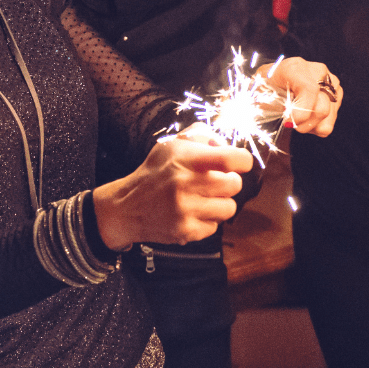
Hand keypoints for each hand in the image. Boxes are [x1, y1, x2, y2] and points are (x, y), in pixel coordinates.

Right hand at [93, 125, 251, 251]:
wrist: (126, 207)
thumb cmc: (155, 173)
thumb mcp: (172, 145)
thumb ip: (202, 135)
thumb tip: (226, 142)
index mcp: (187, 160)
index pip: (234, 159)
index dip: (242, 161)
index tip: (238, 164)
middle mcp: (186, 184)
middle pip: (235, 185)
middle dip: (227, 183)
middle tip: (212, 183)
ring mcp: (186, 210)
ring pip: (229, 208)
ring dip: (219, 203)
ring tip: (201, 199)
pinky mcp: (186, 231)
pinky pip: (215, 227)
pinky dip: (206, 221)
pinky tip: (191, 213)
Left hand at [262, 56, 339, 136]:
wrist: (275, 79)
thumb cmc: (266, 86)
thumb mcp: (261, 93)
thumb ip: (274, 105)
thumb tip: (290, 121)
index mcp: (295, 67)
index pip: (309, 90)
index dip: (302, 112)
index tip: (288, 121)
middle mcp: (318, 72)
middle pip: (322, 108)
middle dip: (304, 124)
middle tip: (289, 123)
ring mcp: (331, 83)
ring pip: (328, 118)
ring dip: (310, 126)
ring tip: (297, 118)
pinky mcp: (337, 95)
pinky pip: (330, 122)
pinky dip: (316, 126)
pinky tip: (306, 117)